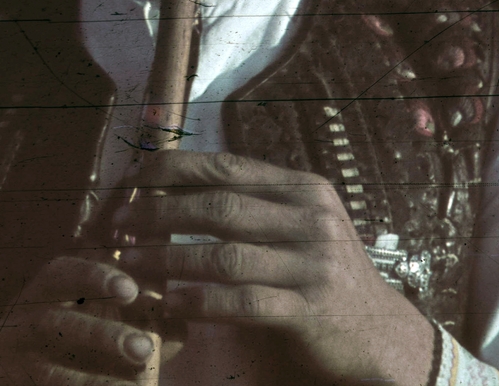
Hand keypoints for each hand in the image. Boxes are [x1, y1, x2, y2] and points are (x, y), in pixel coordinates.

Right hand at [0, 254, 163, 384]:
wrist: (20, 382)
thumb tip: (177, 323)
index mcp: (37, 298)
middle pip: (52, 322)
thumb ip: (136, 325)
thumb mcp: (98, 332)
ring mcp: (2, 362)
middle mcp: (12, 324)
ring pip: (47, 370)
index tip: (130, 289)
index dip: (92, 276)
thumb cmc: (70, 355)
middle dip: (102, 335)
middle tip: (143, 349)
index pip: (58, 274)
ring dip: (95, 381)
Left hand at [113, 150, 434, 385]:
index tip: (132, 182)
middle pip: (219, 208)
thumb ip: (251, 204)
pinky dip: (198, 301)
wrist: (380, 332)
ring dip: (168, 258)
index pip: (227, 166)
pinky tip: (168, 301)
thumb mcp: (298, 225)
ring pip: (224, 255)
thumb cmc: (321, 274)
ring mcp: (314, 264)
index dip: (173, 170)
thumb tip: (174, 185)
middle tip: (119, 225)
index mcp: (303, 188)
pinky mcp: (311, 309)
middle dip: (159, 214)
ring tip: (131, 261)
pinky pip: (241, 302)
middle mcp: (312, 218)